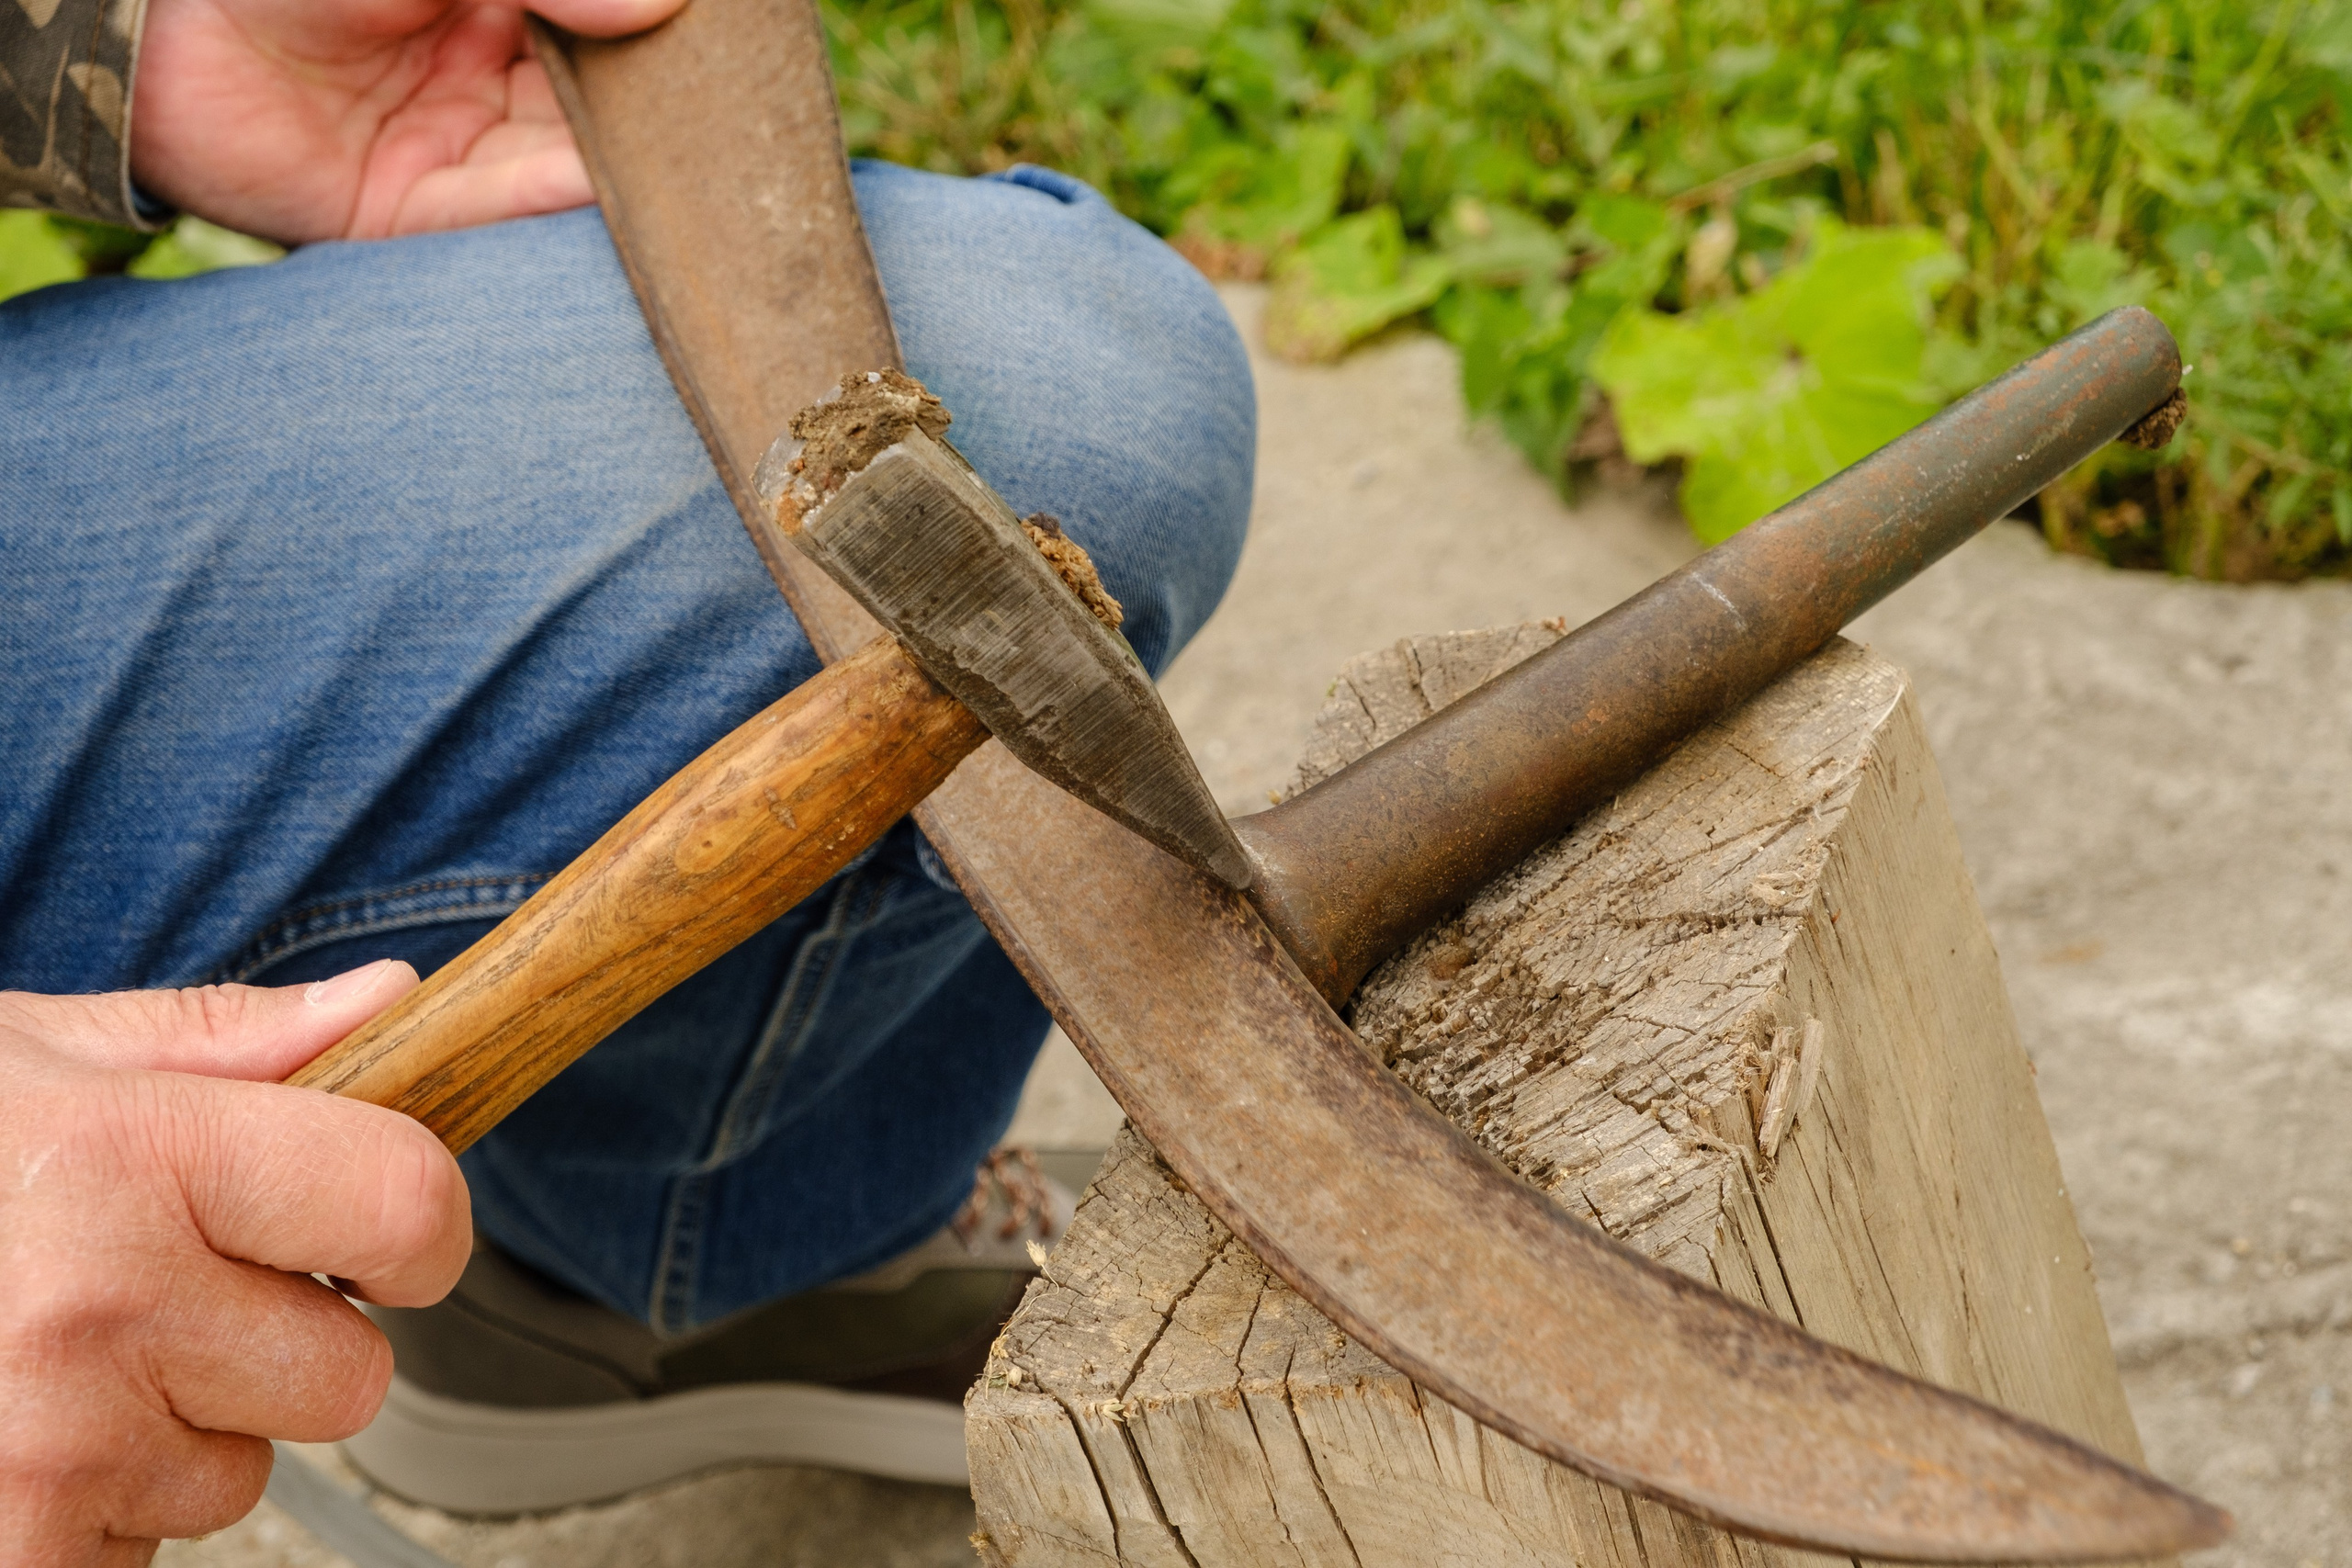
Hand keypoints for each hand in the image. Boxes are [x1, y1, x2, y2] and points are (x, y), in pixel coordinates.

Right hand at [0, 963, 470, 1564]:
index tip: (383, 1236)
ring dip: (170, 1433)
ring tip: (44, 1359)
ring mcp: (47, 1451)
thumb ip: (225, 1041)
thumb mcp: (30, 1057)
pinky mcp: (9, 1553)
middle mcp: (100, 1310)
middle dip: (282, 1345)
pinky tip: (7, 1432)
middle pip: (348, 1376)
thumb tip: (389, 1002)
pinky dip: (86, 1515)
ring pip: (234, 1478)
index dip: (418, 1227)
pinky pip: (131, 1556)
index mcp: (133, 1160)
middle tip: (160, 1296)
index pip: (407, 1208)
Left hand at [129, 0, 688, 243]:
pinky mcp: (413, 216)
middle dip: (666, 116)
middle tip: (745, 123)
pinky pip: (506, 215)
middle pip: (599, 107)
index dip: (667, 44)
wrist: (153, 26)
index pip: (604, 31)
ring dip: (633, 170)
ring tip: (714, 168)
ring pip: (567, 167)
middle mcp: (477, 77)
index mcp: (488, 6)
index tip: (736, 59)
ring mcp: (450, 148)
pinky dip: (567, 206)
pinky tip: (625, 193)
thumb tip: (665, 6)